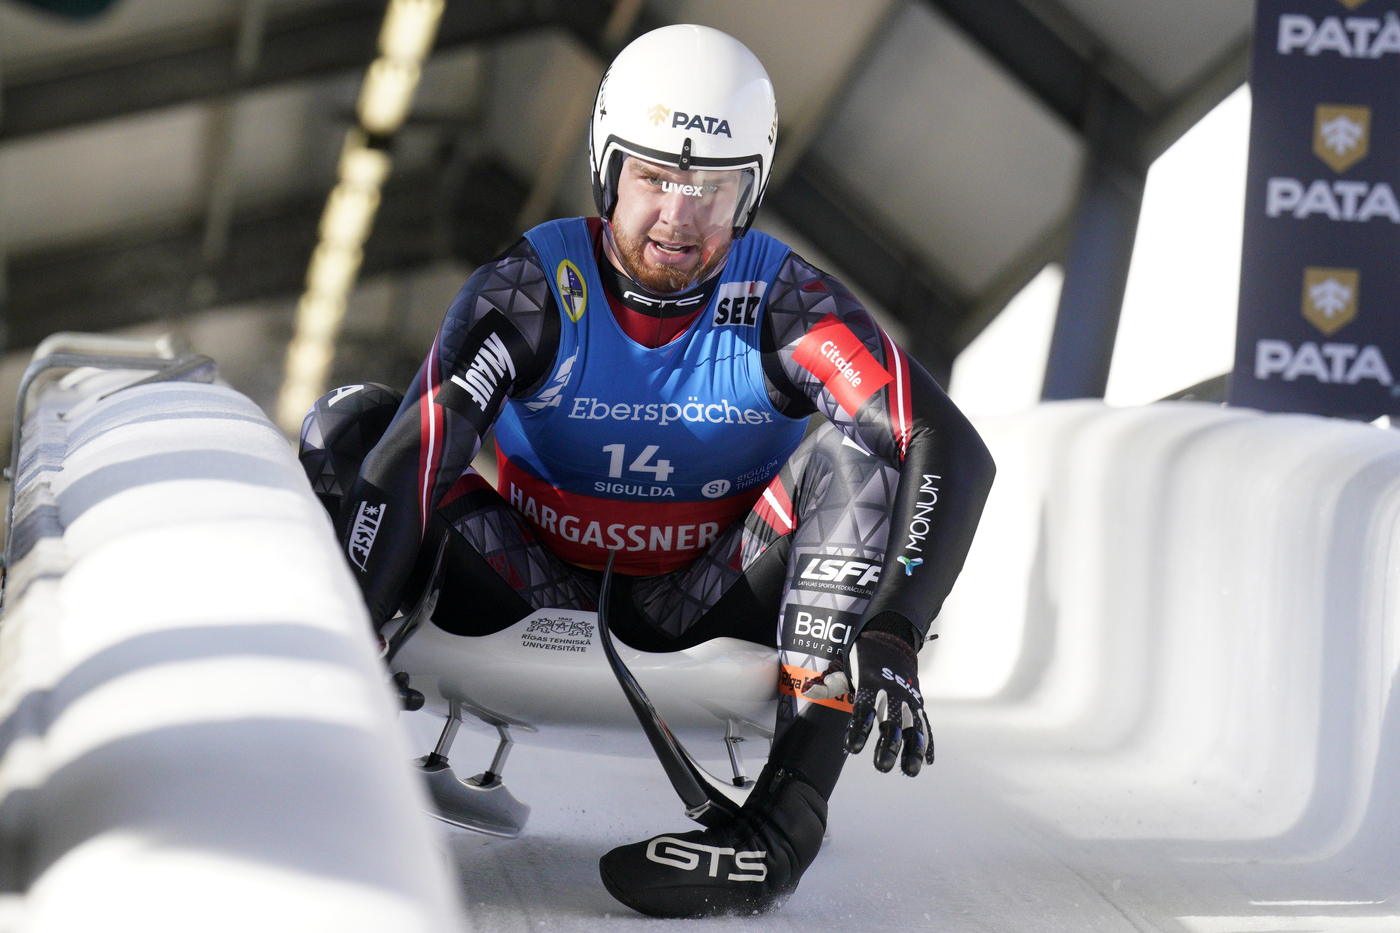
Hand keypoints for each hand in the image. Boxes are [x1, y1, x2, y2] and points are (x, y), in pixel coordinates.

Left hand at [803, 630, 933, 775]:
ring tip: (910, 771)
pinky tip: (928, 761)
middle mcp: (893, 693)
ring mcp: (908, 699)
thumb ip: (829, 684)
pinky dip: (928, 741)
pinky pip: (925, 724)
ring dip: (913, 749)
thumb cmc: (864, 661)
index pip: (864, 709)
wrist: (892, 641)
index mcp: (872, 684)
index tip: (852, 748)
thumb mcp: (845, 669)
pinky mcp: (918, 703)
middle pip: (893, 722)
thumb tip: (808, 691)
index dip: (859, 729)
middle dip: (889, 745)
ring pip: (914, 726)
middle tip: (881, 767)